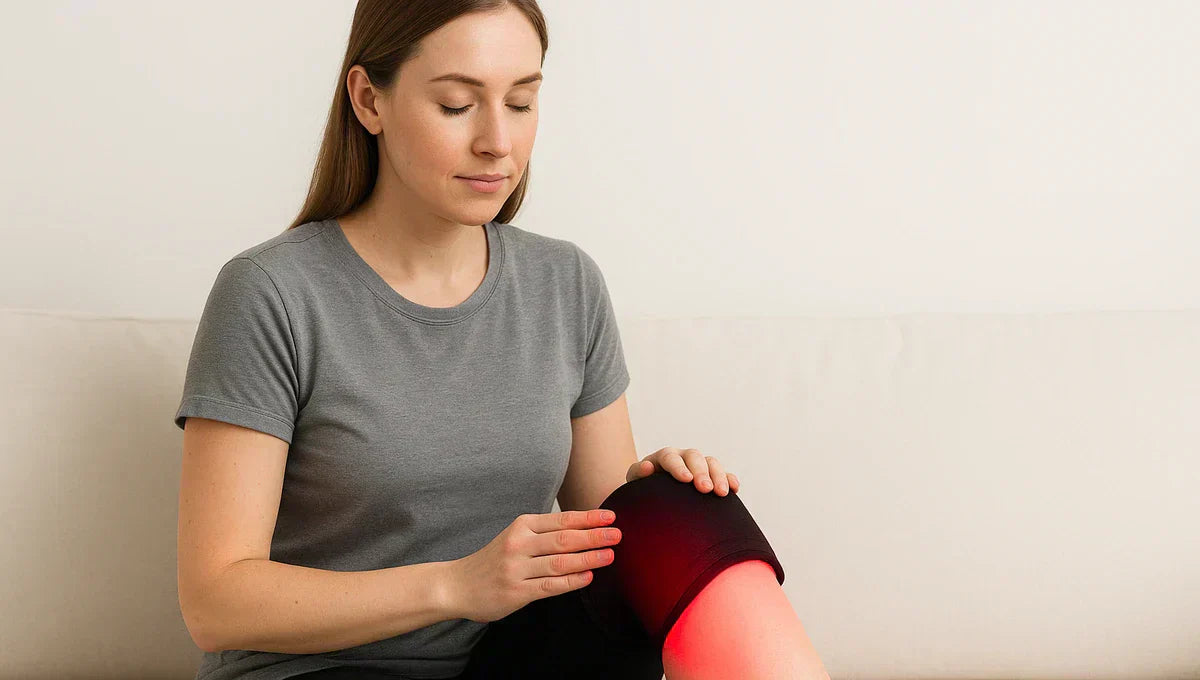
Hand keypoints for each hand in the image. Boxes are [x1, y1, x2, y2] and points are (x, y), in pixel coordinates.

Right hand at [445, 509, 622, 622]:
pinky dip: (571, 581)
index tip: (610, 516)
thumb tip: (584, 530)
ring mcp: (517, 569)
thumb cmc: (494, 560)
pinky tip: (587, 577)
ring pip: (559, 562)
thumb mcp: (515, 537)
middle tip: (617, 535)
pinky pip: (550, 585)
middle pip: (563, 539)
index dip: (588, 518)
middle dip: (593, 536)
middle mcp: (519, 544)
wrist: (458, 584)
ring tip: (609, 555)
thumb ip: (544, 534)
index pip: (561, 520)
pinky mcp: (516, 592)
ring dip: (588, 558)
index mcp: (521, 526)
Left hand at [625, 447, 739, 496]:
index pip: (670, 457)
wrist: (655, 498)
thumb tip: (647, 467)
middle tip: (705, 489)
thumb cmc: (644, 490)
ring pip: (711, 463)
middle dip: (701, 472)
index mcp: (663, 457)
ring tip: (722, 493)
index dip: (679, 467)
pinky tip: (734, 489)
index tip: (686, 480)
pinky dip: (730, 479)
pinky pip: (724, 474)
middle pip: (694, 457)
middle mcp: (683, 458)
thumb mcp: (636, 482)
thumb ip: (637, 474)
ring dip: (718, 476)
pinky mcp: (712, 476)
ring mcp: (699, 465)